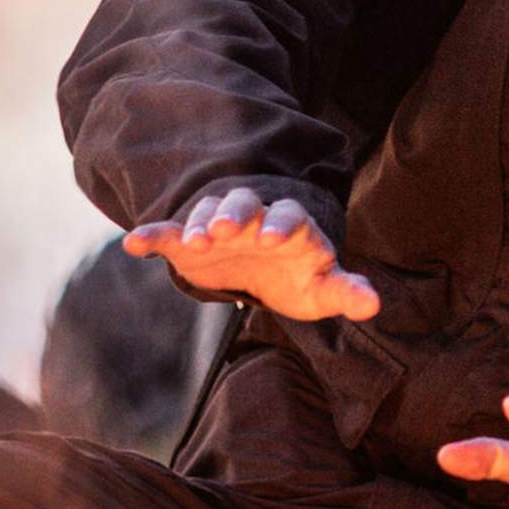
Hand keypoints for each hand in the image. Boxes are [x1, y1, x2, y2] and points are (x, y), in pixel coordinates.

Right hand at [124, 188, 379, 322]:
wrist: (267, 268)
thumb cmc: (300, 276)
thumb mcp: (323, 288)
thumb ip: (346, 292)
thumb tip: (374, 305)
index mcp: (293, 228)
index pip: (290, 216)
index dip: (281, 224)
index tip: (271, 238)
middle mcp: (255, 219)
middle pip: (245, 204)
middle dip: (235, 213)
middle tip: (223, 229)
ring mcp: (221, 227)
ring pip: (208, 212)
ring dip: (199, 223)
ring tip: (192, 241)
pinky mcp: (190, 241)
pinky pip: (170, 232)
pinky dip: (153, 235)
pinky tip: (135, 243)